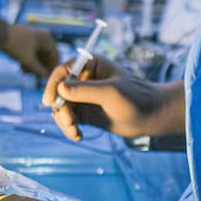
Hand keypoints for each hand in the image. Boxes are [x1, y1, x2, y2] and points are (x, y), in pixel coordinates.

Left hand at [0, 18, 58, 78]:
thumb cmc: (15, 45)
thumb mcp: (28, 60)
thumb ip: (39, 70)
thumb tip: (46, 77)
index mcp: (47, 39)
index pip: (55, 56)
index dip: (51, 68)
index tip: (45, 78)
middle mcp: (43, 37)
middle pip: (47, 56)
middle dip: (41, 67)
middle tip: (33, 76)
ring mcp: (35, 37)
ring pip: (39, 54)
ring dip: (34, 64)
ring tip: (25, 71)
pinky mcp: (27, 39)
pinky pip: (32, 51)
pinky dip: (29, 59)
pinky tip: (22, 66)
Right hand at [41, 53, 185, 141]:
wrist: (151, 116)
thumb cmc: (135, 98)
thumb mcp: (110, 93)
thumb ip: (85, 90)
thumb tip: (60, 89)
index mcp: (90, 64)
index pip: (63, 71)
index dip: (52, 85)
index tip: (50, 102)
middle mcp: (84, 79)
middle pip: (58, 92)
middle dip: (60, 109)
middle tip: (70, 123)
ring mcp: (84, 96)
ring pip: (61, 108)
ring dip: (64, 121)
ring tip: (75, 132)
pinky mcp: (86, 112)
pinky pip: (69, 119)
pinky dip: (70, 128)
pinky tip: (78, 136)